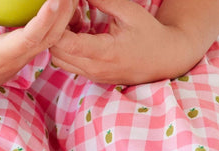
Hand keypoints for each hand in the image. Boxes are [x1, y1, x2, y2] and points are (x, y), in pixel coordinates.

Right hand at [0, 0, 77, 96]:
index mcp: (1, 57)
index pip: (28, 38)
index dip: (44, 19)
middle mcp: (19, 58)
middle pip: (52, 36)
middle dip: (66, 10)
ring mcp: (27, 57)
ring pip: (56, 36)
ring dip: (67, 12)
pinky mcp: (29, 52)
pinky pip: (51, 34)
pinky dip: (60, 16)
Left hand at [50, 0, 204, 85]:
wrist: (162, 60)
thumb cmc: (148, 34)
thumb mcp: (129, 12)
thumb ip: (104, 1)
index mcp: (104, 53)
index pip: (68, 44)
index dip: (57, 27)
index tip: (60, 9)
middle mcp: (93, 68)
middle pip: (56, 53)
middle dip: (55, 32)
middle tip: (69, 12)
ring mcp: (90, 75)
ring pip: (58, 60)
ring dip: (59, 41)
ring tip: (75, 22)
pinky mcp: (89, 76)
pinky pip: (67, 64)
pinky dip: (66, 49)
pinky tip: (79, 33)